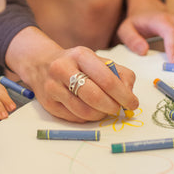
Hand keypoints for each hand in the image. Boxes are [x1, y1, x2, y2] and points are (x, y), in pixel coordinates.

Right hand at [5, 28, 138, 122]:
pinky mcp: (47, 103)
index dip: (123, 94)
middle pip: (95, 97)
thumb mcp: (96, 59)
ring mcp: (53, 87)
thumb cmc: (75, 63)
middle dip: (113, 107)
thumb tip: (129, 92)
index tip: (133, 103)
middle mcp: (63, 69)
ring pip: (84, 111)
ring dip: (101, 115)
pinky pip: (74, 118)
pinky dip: (88, 118)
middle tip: (120, 110)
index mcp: (80, 55)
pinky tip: (91, 111)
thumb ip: (118, 72)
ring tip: (106, 110)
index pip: (107, 79)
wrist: (41, 63)